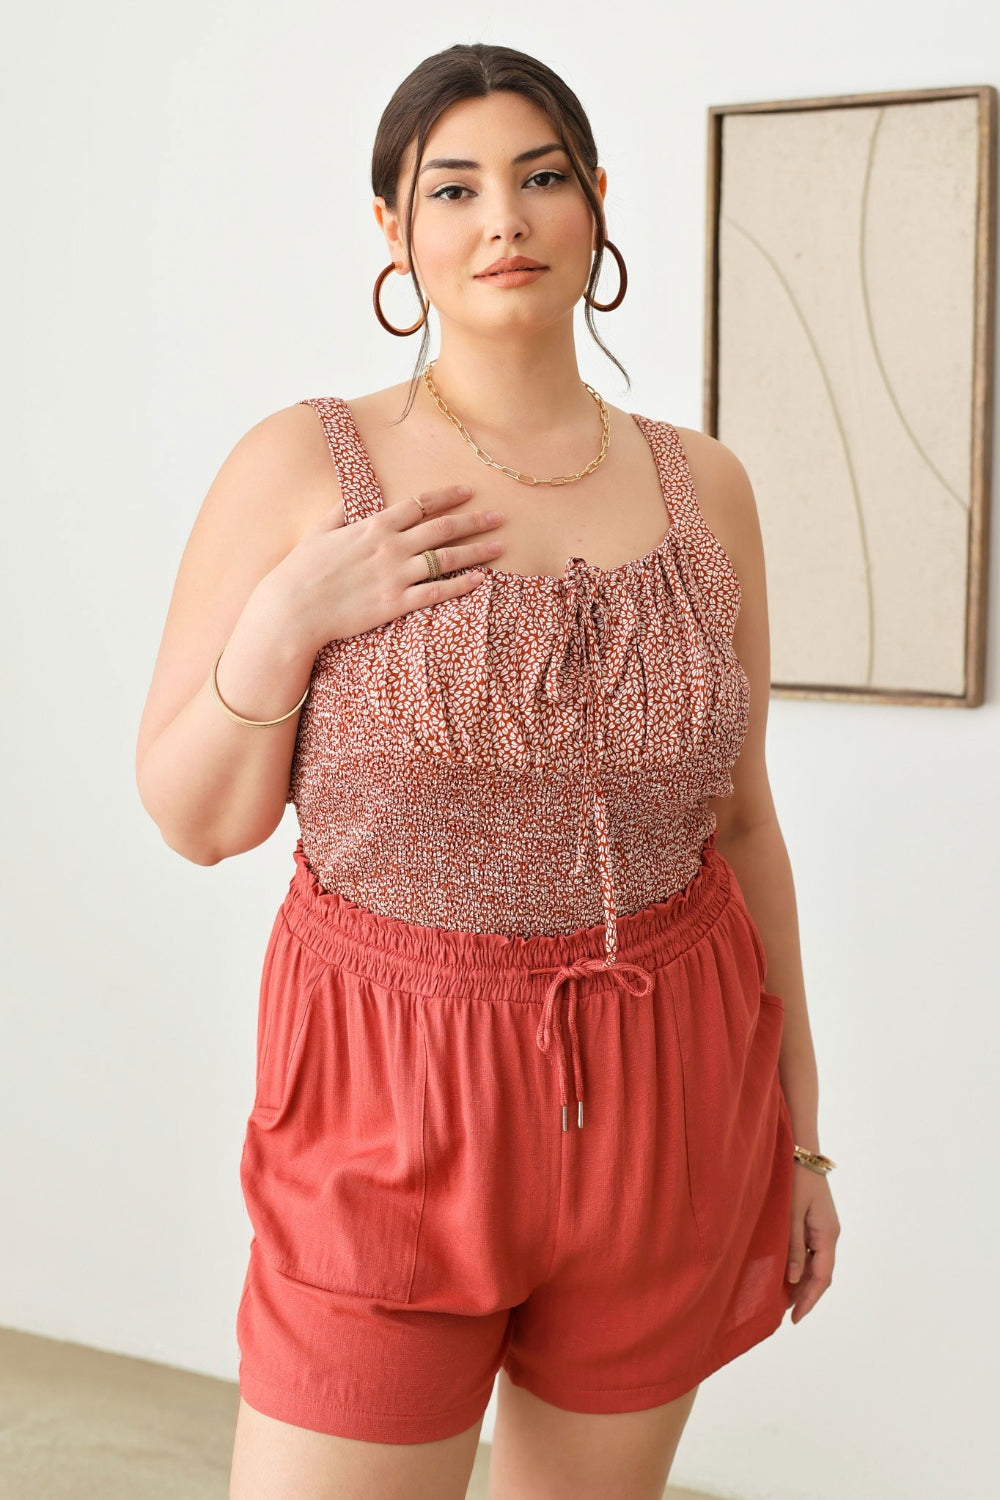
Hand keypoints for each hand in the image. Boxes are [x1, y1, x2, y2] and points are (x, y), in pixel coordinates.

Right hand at [272, 484, 504, 646]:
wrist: (292, 609)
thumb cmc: (300, 571)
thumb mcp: (318, 533)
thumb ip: (339, 513)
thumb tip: (348, 498)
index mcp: (372, 526)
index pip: (418, 504)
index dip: (446, 496)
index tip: (467, 491)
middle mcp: (389, 547)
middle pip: (441, 527)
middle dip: (473, 520)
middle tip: (499, 516)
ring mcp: (395, 575)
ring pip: (446, 558)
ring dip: (476, 550)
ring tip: (499, 545)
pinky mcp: (396, 604)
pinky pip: (437, 592)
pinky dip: (461, 585)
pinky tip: (481, 580)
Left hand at [785, 1167, 839, 1322]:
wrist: (800, 1148)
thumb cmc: (794, 1179)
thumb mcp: (790, 1214)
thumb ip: (793, 1247)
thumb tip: (794, 1280)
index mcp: (827, 1234)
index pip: (822, 1277)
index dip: (809, 1299)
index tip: (794, 1318)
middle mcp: (830, 1233)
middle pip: (822, 1273)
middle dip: (806, 1294)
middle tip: (786, 1313)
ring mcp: (824, 1226)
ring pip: (817, 1262)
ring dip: (803, 1280)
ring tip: (783, 1298)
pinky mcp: (816, 1219)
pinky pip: (811, 1249)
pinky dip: (801, 1264)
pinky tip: (787, 1271)